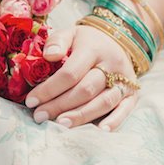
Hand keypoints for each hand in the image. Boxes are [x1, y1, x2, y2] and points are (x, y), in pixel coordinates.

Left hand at [24, 25, 139, 129]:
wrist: (117, 42)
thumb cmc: (86, 42)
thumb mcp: (71, 33)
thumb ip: (57, 41)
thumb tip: (49, 56)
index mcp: (94, 49)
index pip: (70, 72)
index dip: (49, 89)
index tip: (31, 101)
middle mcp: (112, 65)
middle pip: (85, 90)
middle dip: (60, 105)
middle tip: (40, 116)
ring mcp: (124, 80)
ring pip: (103, 102)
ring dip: (81, 116)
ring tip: (60, 125)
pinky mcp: (132, 94)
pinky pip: (126, 109)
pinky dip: (115, 121)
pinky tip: (100, 131)